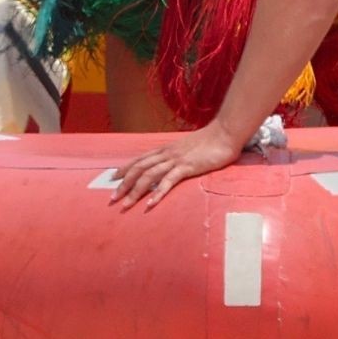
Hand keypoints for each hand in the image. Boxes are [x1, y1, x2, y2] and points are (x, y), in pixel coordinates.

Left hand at [110, 122, 241, 210]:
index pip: (140, 159)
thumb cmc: (209, 141)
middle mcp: (166, 154)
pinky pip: (168, 181)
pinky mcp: (187, 166)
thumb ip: (177, 156)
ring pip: (149, 176)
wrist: (225, 133)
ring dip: (135, 191)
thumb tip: (170, 165)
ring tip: (125, 204)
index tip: (113, 178)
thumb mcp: (187, 148)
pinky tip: (150, 204)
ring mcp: (176, 160)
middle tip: (113, 198)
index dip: (125, 169)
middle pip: (139, 169)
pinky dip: (158, 193)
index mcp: (166, 149)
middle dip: (124, 184)